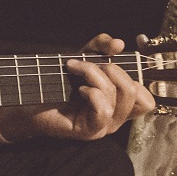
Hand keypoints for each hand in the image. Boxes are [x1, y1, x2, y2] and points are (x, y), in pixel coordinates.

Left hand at [0, 34, 155, 142]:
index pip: (146, 100)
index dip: (136, 76)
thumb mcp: (84, 56)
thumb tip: (118, 44)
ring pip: (116, 96)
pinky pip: (104, 111)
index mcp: (119, 104)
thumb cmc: (57, 80)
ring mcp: (104, 127)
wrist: (29, 97)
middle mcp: (115, 118)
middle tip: (88, 64)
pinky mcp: (89, 132)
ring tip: (76, 70)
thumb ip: (101, 47)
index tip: (113, 59)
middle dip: (112, 68)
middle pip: (134, 91)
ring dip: (94, 75)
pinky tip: (79, 90)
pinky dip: (92, 94)